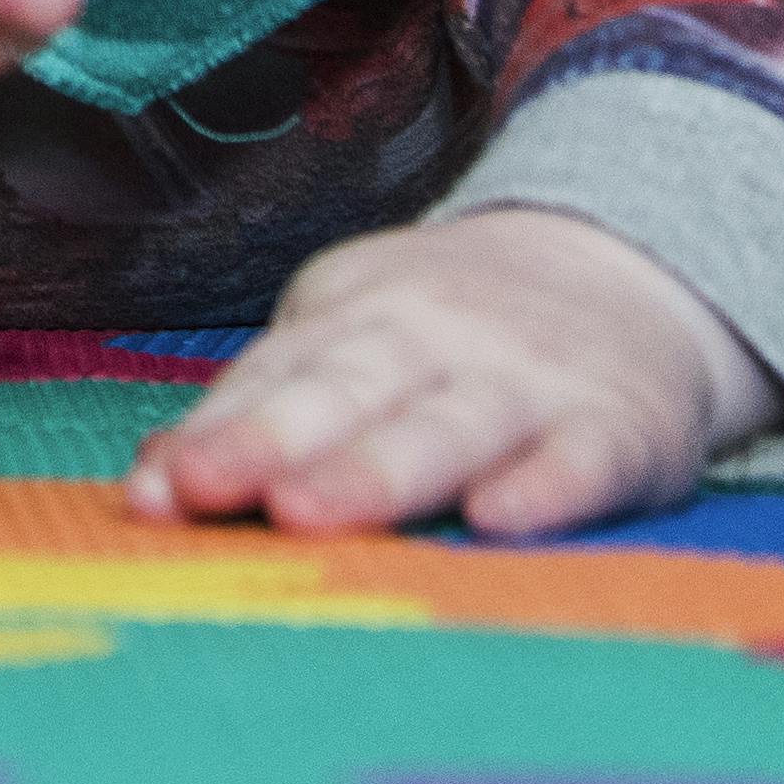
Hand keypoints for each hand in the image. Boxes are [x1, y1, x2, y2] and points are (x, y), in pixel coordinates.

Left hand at [122, 204, 782, 536]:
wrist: (635, 268)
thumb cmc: (458, 338)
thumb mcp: (354, 345)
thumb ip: (261, 415)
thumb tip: (149, 487)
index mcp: (358, 318)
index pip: (279, 377)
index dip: (218, 433)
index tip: (159, 492)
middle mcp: (437, 339)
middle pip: (347, 392)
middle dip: (274, 442)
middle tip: (210, 490)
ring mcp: (529, 380)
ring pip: (447, 426)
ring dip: (378, 469)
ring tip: (310, 512)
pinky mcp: (620, 426)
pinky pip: (580, 459)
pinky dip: (544, 486)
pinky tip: (500, 516)